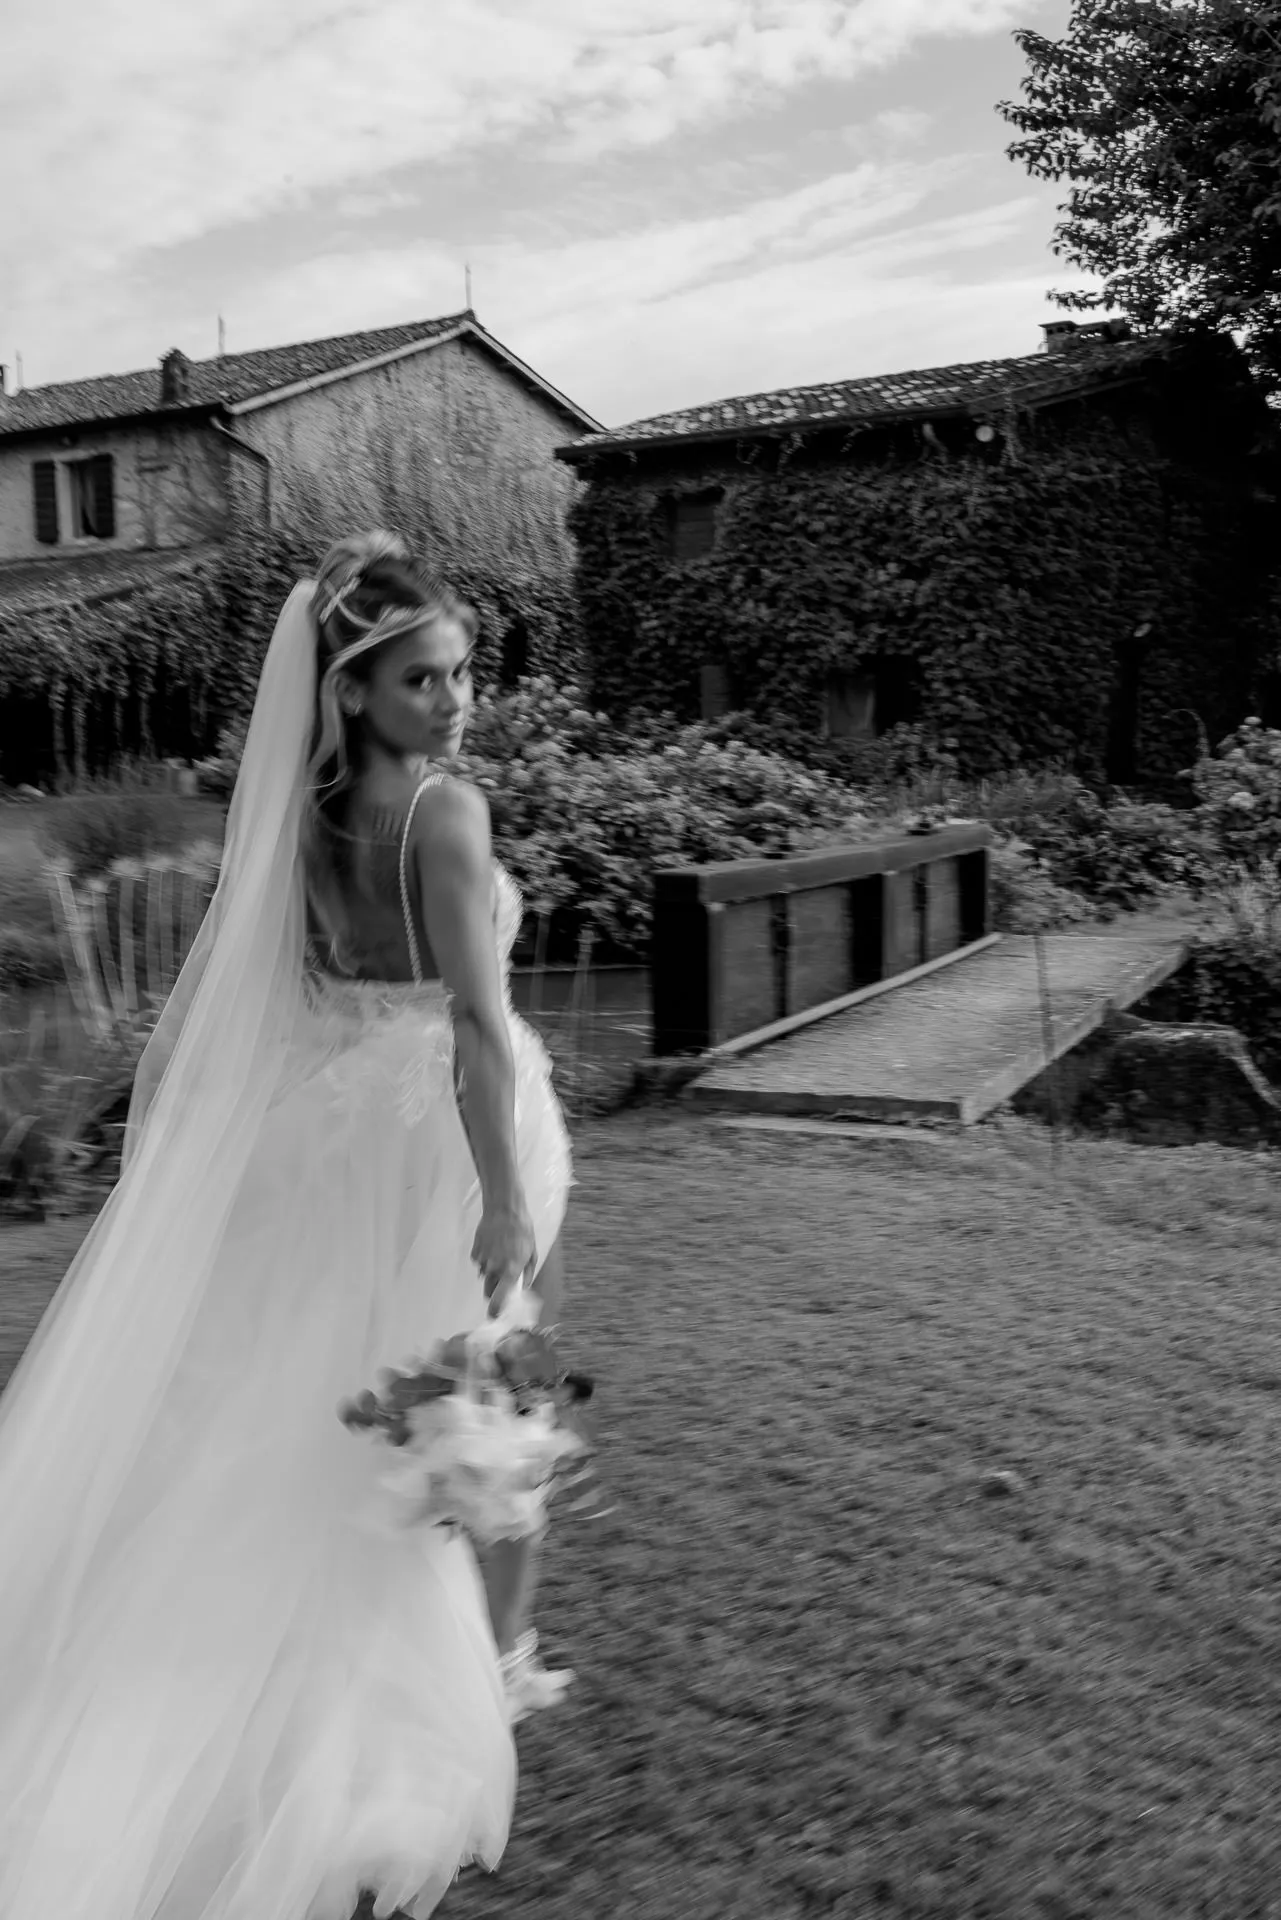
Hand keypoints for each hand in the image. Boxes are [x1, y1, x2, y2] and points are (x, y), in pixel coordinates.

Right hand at [472, 1197, 535, 1315]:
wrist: (504, 1208)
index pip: (498, 1300)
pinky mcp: (474, 1252)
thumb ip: (526, 1273)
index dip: (496, 1310)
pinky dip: (485, 1259)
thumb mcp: (531, 1252)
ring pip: (484, 1275)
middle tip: (502, 1281)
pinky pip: (479, 1262)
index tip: (497, 1315)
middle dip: (494, 1291)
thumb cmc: (522, 1229)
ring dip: (491, 1271)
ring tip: (500, 1253)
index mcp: (510, 1271)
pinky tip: (492, 1245)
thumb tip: (523, 1288)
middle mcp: (494, 1269)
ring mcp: (482, 1260)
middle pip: (489, 1291)